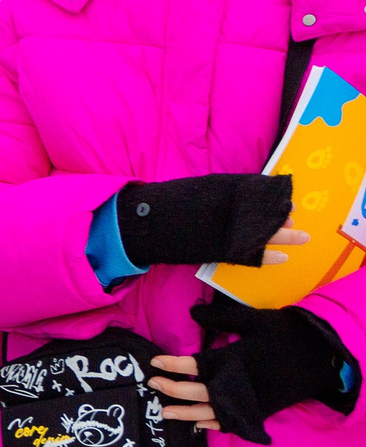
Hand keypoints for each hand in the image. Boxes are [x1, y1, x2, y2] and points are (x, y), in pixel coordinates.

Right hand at [114, 174, 296, 266]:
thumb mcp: (202, 189)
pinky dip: (266, 256)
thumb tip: (254, 192)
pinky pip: (249, 253)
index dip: (274, 198)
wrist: (145, 222)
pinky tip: (282, 258)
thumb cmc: (172, 203)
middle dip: (282, 218)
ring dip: (283, 235)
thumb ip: (226, 191)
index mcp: (225, 192)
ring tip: (301, 236)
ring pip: (262, 233)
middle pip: (264, 214)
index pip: (258, 193)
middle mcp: (229, 211)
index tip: (286, 200)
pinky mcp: (219, 250)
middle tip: (296, 221)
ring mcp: (225, 231)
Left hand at [152, 298, 357, 441]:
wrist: (320, 357)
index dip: (173, 364)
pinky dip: (213, 425)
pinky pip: (231, 423)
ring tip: (164, 413)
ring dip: (185, 413)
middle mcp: (235, 382)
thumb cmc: (286, 334)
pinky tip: (198, 425)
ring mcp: (247, 400)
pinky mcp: (258, 411)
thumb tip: (193, 312)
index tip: (154, 362)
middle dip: (172, 388)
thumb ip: (222, 318)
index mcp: (232, 359)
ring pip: (209, 412)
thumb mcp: (253, 320)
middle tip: (152, 384)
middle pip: (197, 391)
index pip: (194, 364)